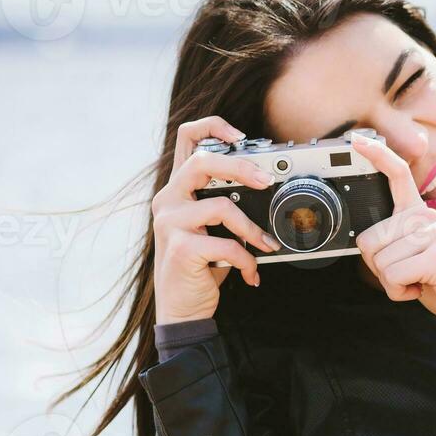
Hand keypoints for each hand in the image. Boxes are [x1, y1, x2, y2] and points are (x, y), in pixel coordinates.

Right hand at [151, 116, 280, 324]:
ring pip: (221, 207)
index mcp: (177, 188)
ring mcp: (170, 222)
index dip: (213, 126)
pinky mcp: (180, 248)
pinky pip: (227, 245)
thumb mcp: (212, 228)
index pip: (186, 138)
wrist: (183, 308)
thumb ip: (225, 202)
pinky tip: (251, 273)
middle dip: (242, 167)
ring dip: (253, 229)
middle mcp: (167, 199)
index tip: (241, 135)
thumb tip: (265, 183)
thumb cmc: (202, 265)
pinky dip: (247, 260)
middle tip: (268, 181)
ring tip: (267, 246)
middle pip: (203, 161)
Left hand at [351, 134, 435, 350]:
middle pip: (369, 240)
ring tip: (419, 282)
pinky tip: (423, 289)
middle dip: (380, 269)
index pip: (398, 175)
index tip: (359, 139)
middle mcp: (427, 217)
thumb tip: (368, 243)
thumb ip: (397, 243)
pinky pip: (393, 276)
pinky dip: (401, 293)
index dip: (377, 155)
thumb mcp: (418, 257)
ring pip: (379, 261)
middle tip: (409, 275)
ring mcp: (433, 234)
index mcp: (421, 214)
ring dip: (393, 284)